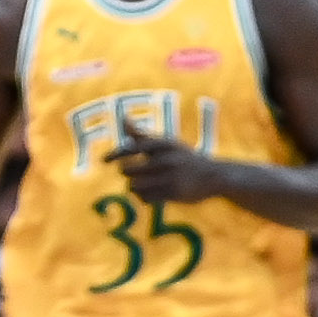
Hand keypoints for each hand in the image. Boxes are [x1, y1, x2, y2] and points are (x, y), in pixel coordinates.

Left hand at [104, 131, 223, 203]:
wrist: (214, 176)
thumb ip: (141, 135)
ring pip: (135, 186)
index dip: (116, 154)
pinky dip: (144, 197)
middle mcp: (167, 159)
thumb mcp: (165, 144)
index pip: (133, 147)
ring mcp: (171, 177)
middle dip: (127, 173)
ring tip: (143, 185)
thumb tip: (123, 118)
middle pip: (128, 170)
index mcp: (164, 144)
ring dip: (134, 187)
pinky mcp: (174, 193)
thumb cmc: (183, 158)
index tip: (103, 161)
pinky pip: (146, 198)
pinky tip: (152, 194)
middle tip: (134, 174)